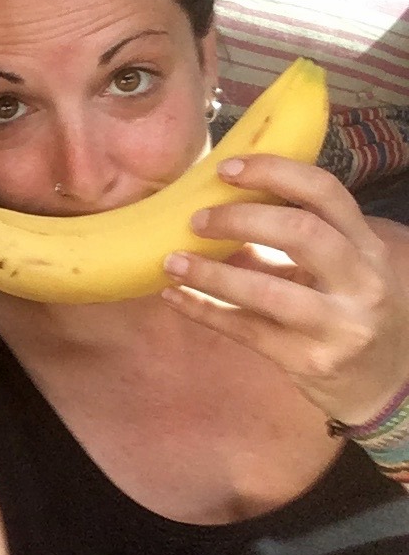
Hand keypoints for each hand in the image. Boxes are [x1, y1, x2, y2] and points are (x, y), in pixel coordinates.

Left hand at [160, 154, 408, 424]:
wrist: (384, 385)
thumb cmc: (348, 312)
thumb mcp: (336, 270)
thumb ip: (289, 243)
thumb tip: (217, 210)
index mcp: (367, 246)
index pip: (326, 193)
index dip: (275, 173)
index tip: (226, 169)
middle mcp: (362, 281)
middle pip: (302, 233)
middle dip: (240, 220)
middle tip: (195, 220)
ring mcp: (339, 325)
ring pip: (268, 292)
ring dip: (211, 274)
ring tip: (171, 261)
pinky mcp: (311, 361)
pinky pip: (246, 331)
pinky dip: (203, 310)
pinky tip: (173, 296)